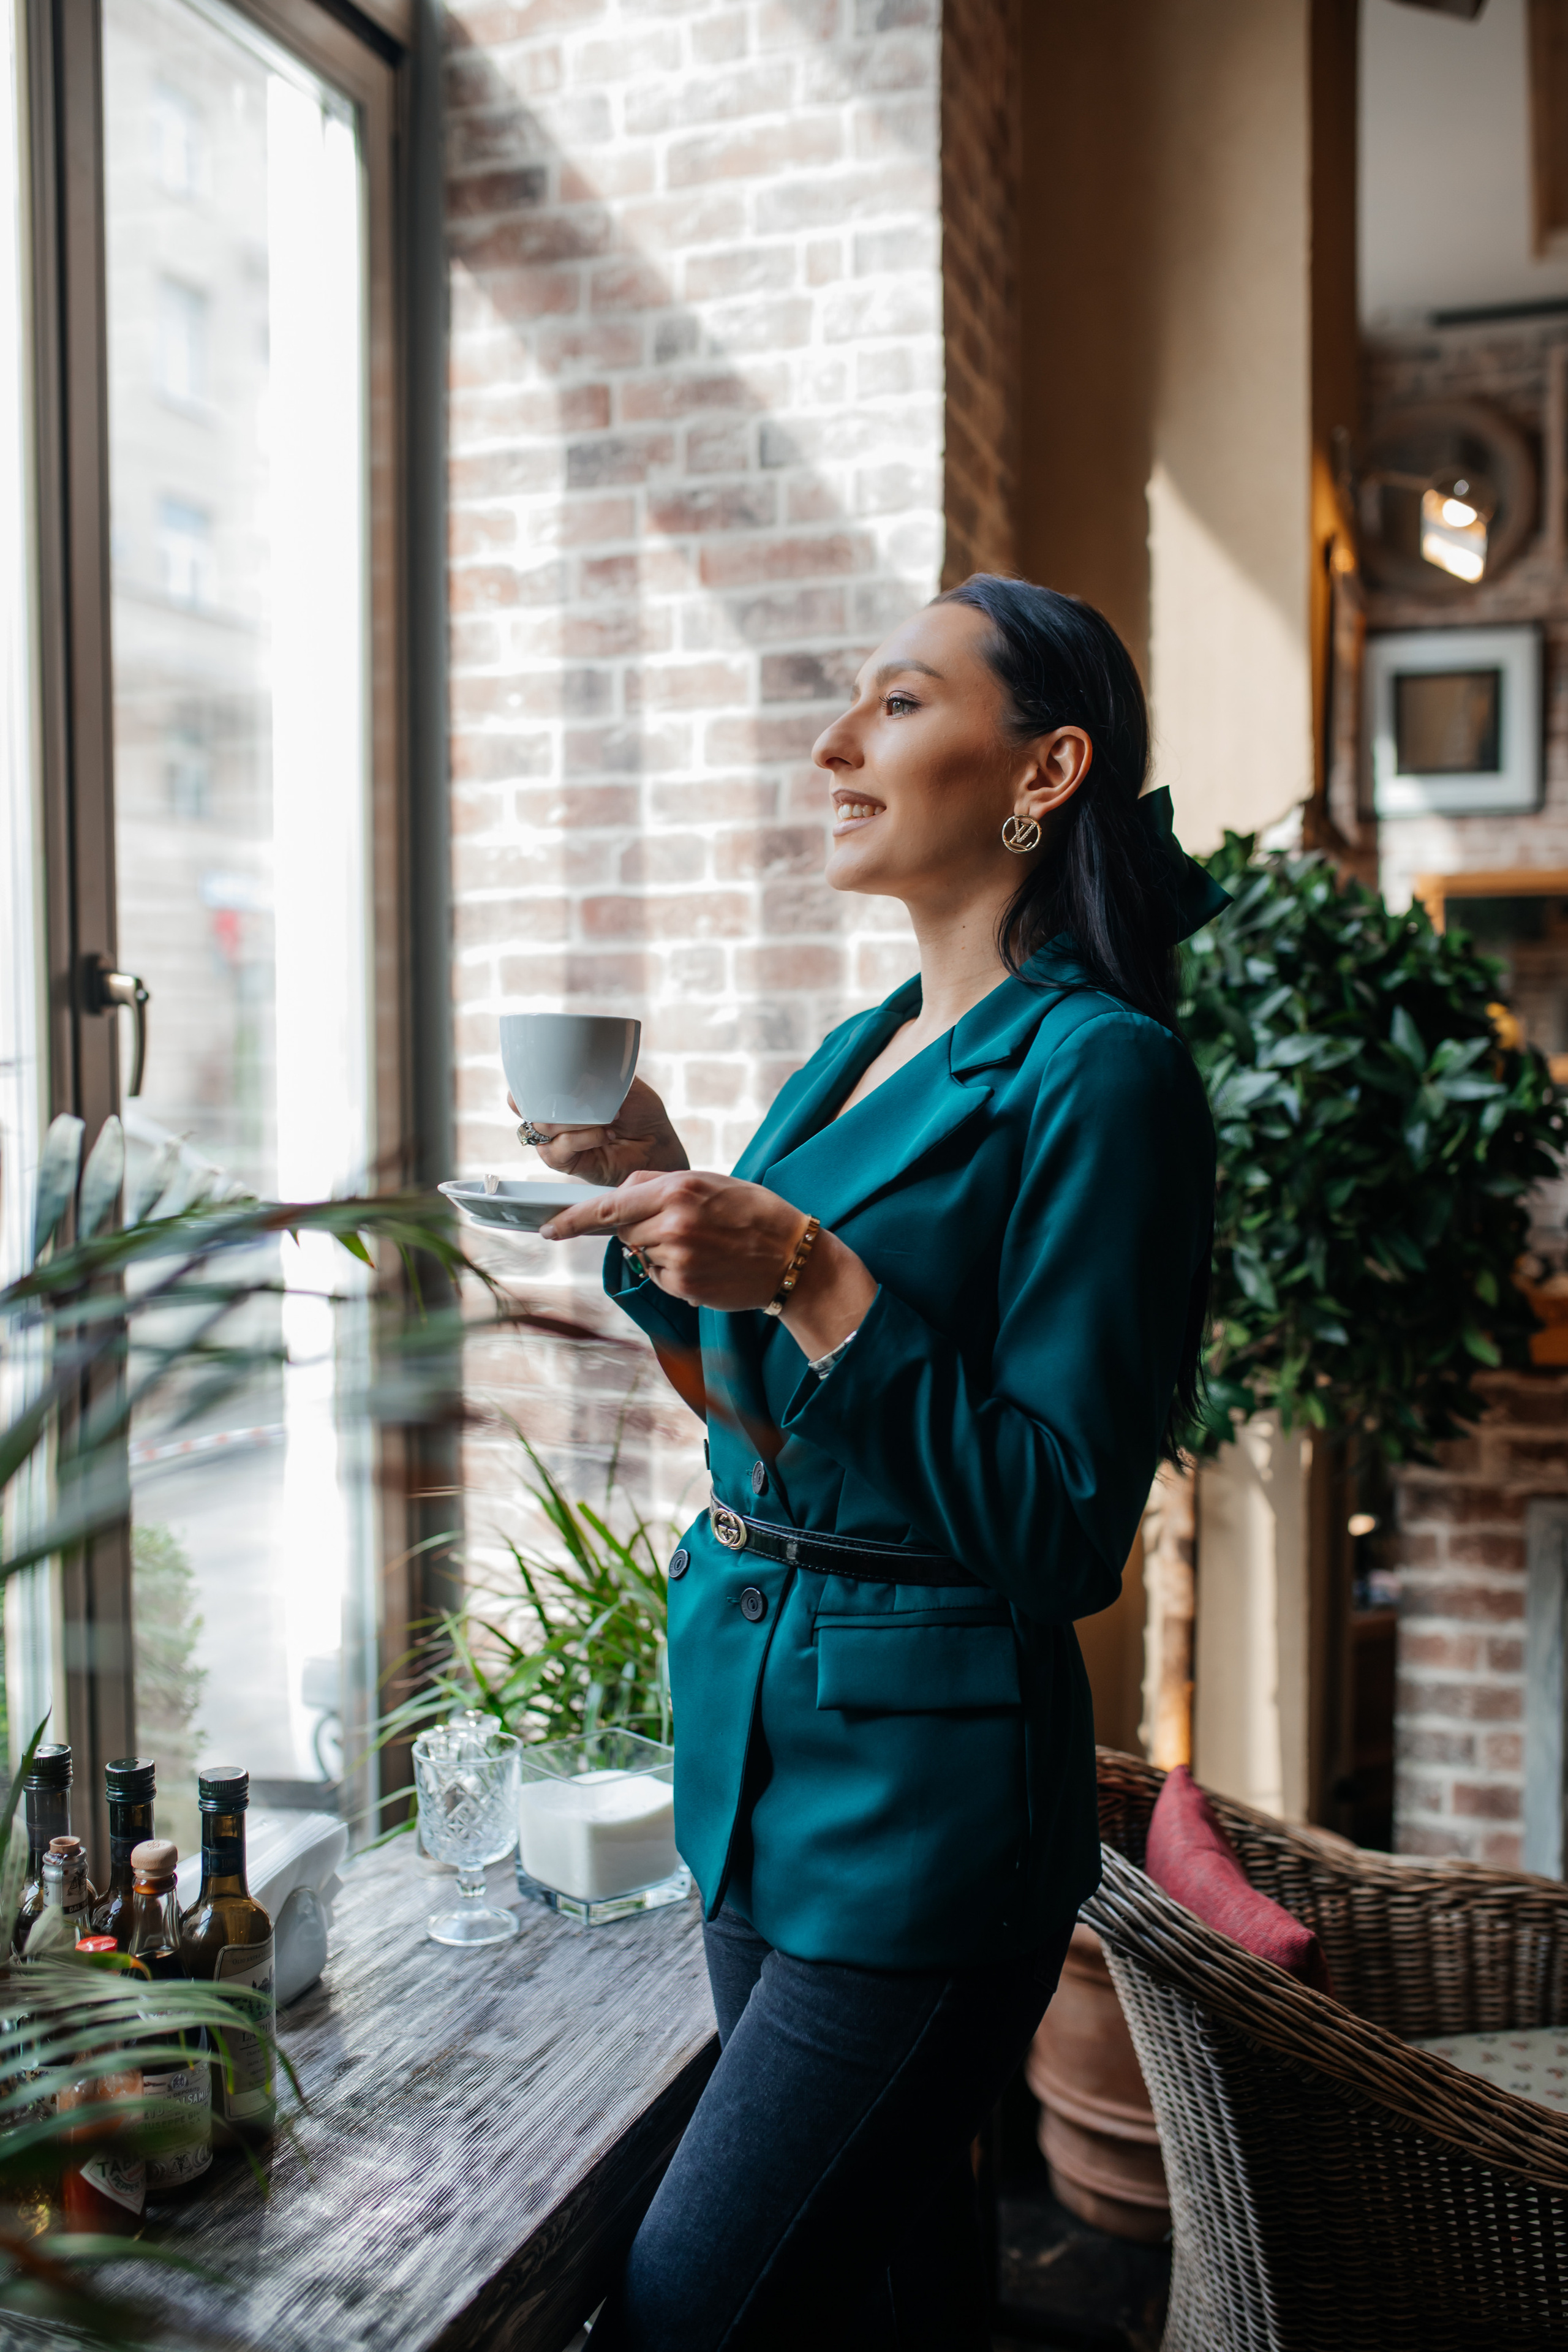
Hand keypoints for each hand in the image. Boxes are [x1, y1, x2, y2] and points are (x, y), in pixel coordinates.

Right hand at [509, 1075, 688, 1187]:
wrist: (659, 1145)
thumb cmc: (642, 1114)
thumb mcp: (623, 1083)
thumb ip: (600, 1072)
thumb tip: (577, 1066)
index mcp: (562, 1101)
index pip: (525, 1096)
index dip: (521, 1090)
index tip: (531, 1078)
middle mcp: (556, 1123)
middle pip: (527, 1112)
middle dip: (543, 1102)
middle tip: (570, 1096)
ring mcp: (559, 1144)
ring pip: (542, 1128)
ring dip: (573, 1119)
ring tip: (606, 1115)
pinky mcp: (568, 1164)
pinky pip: (557, 1150)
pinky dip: (582, 1138)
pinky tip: (604, 1133)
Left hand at [540, 1169, 876, 1351]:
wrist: (793, 1257)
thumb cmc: (753, 1213)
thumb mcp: (710, 1182)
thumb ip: (660, 1187)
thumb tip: (618, 1200)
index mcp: (677, 1190)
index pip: (609, 1205)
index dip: (573, 1220)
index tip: (548, 1229)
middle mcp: (672, 1223)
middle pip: (624, 1228)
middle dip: (641, 1226)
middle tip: (684, 1225)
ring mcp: (676, 1258)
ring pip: (641, 1253)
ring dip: (660, 1249)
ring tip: (704, 1244)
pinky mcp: (683, 1285)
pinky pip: (658, 1275)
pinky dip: (674, 1271)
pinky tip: (706, 1263)